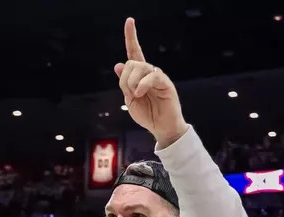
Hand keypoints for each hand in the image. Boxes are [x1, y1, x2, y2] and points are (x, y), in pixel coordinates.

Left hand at [114, 18, 187, 147]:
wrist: (161, 128)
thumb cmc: (147, 115)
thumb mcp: (130, 100)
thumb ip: (124, 84)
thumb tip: (118, 65)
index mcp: (139, 75)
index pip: (134, 52)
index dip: (131, 36)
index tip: (129, 20)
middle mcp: (148, 72)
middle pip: (131, 62)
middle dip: (125, 79)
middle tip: (130, 94)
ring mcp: (157, 76)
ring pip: (139, 67)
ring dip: (132, 82)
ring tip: (137, 95)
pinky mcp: (165, 83)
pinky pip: (151, 76)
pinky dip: (142, 84)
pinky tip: (140, 93)